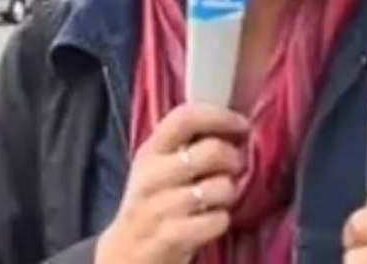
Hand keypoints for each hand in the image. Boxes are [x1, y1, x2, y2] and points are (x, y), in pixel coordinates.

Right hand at [95, 103, 248, 263]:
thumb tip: (230, 127)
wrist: (125, 253)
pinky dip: (222, 219)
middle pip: (210, 151)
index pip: (185, 118)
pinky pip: (218, 220)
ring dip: (229, 192)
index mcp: (150, 150)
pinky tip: (211, 219)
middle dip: (233, 159)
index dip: (220, 117)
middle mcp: (152, 175)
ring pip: (219, 187)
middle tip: (235, 167)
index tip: (242, 125)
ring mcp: (160, 207)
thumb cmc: (151, 202)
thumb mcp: (156, 167)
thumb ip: (184, 144)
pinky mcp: (172, 236)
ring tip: (219, 197)